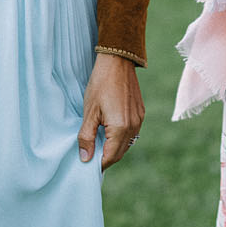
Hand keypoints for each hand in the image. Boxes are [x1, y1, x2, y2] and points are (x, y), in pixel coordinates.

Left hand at [79, 53, 142, 168]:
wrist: (118, 61)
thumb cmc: (101, 84)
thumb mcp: (89, 111)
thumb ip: (86, 137)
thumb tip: (85, 158)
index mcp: (120, 128)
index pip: (111, 157)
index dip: (99, 164)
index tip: (88, 165)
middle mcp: (133, 127)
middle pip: (120, 152)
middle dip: (106, 157)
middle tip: (91, 156)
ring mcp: (139, 120)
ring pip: (127, 143)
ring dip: (114, 147)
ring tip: (98, 144)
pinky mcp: (140, 113)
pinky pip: (131, 132)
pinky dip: (120, 137)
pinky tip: (108, 131)